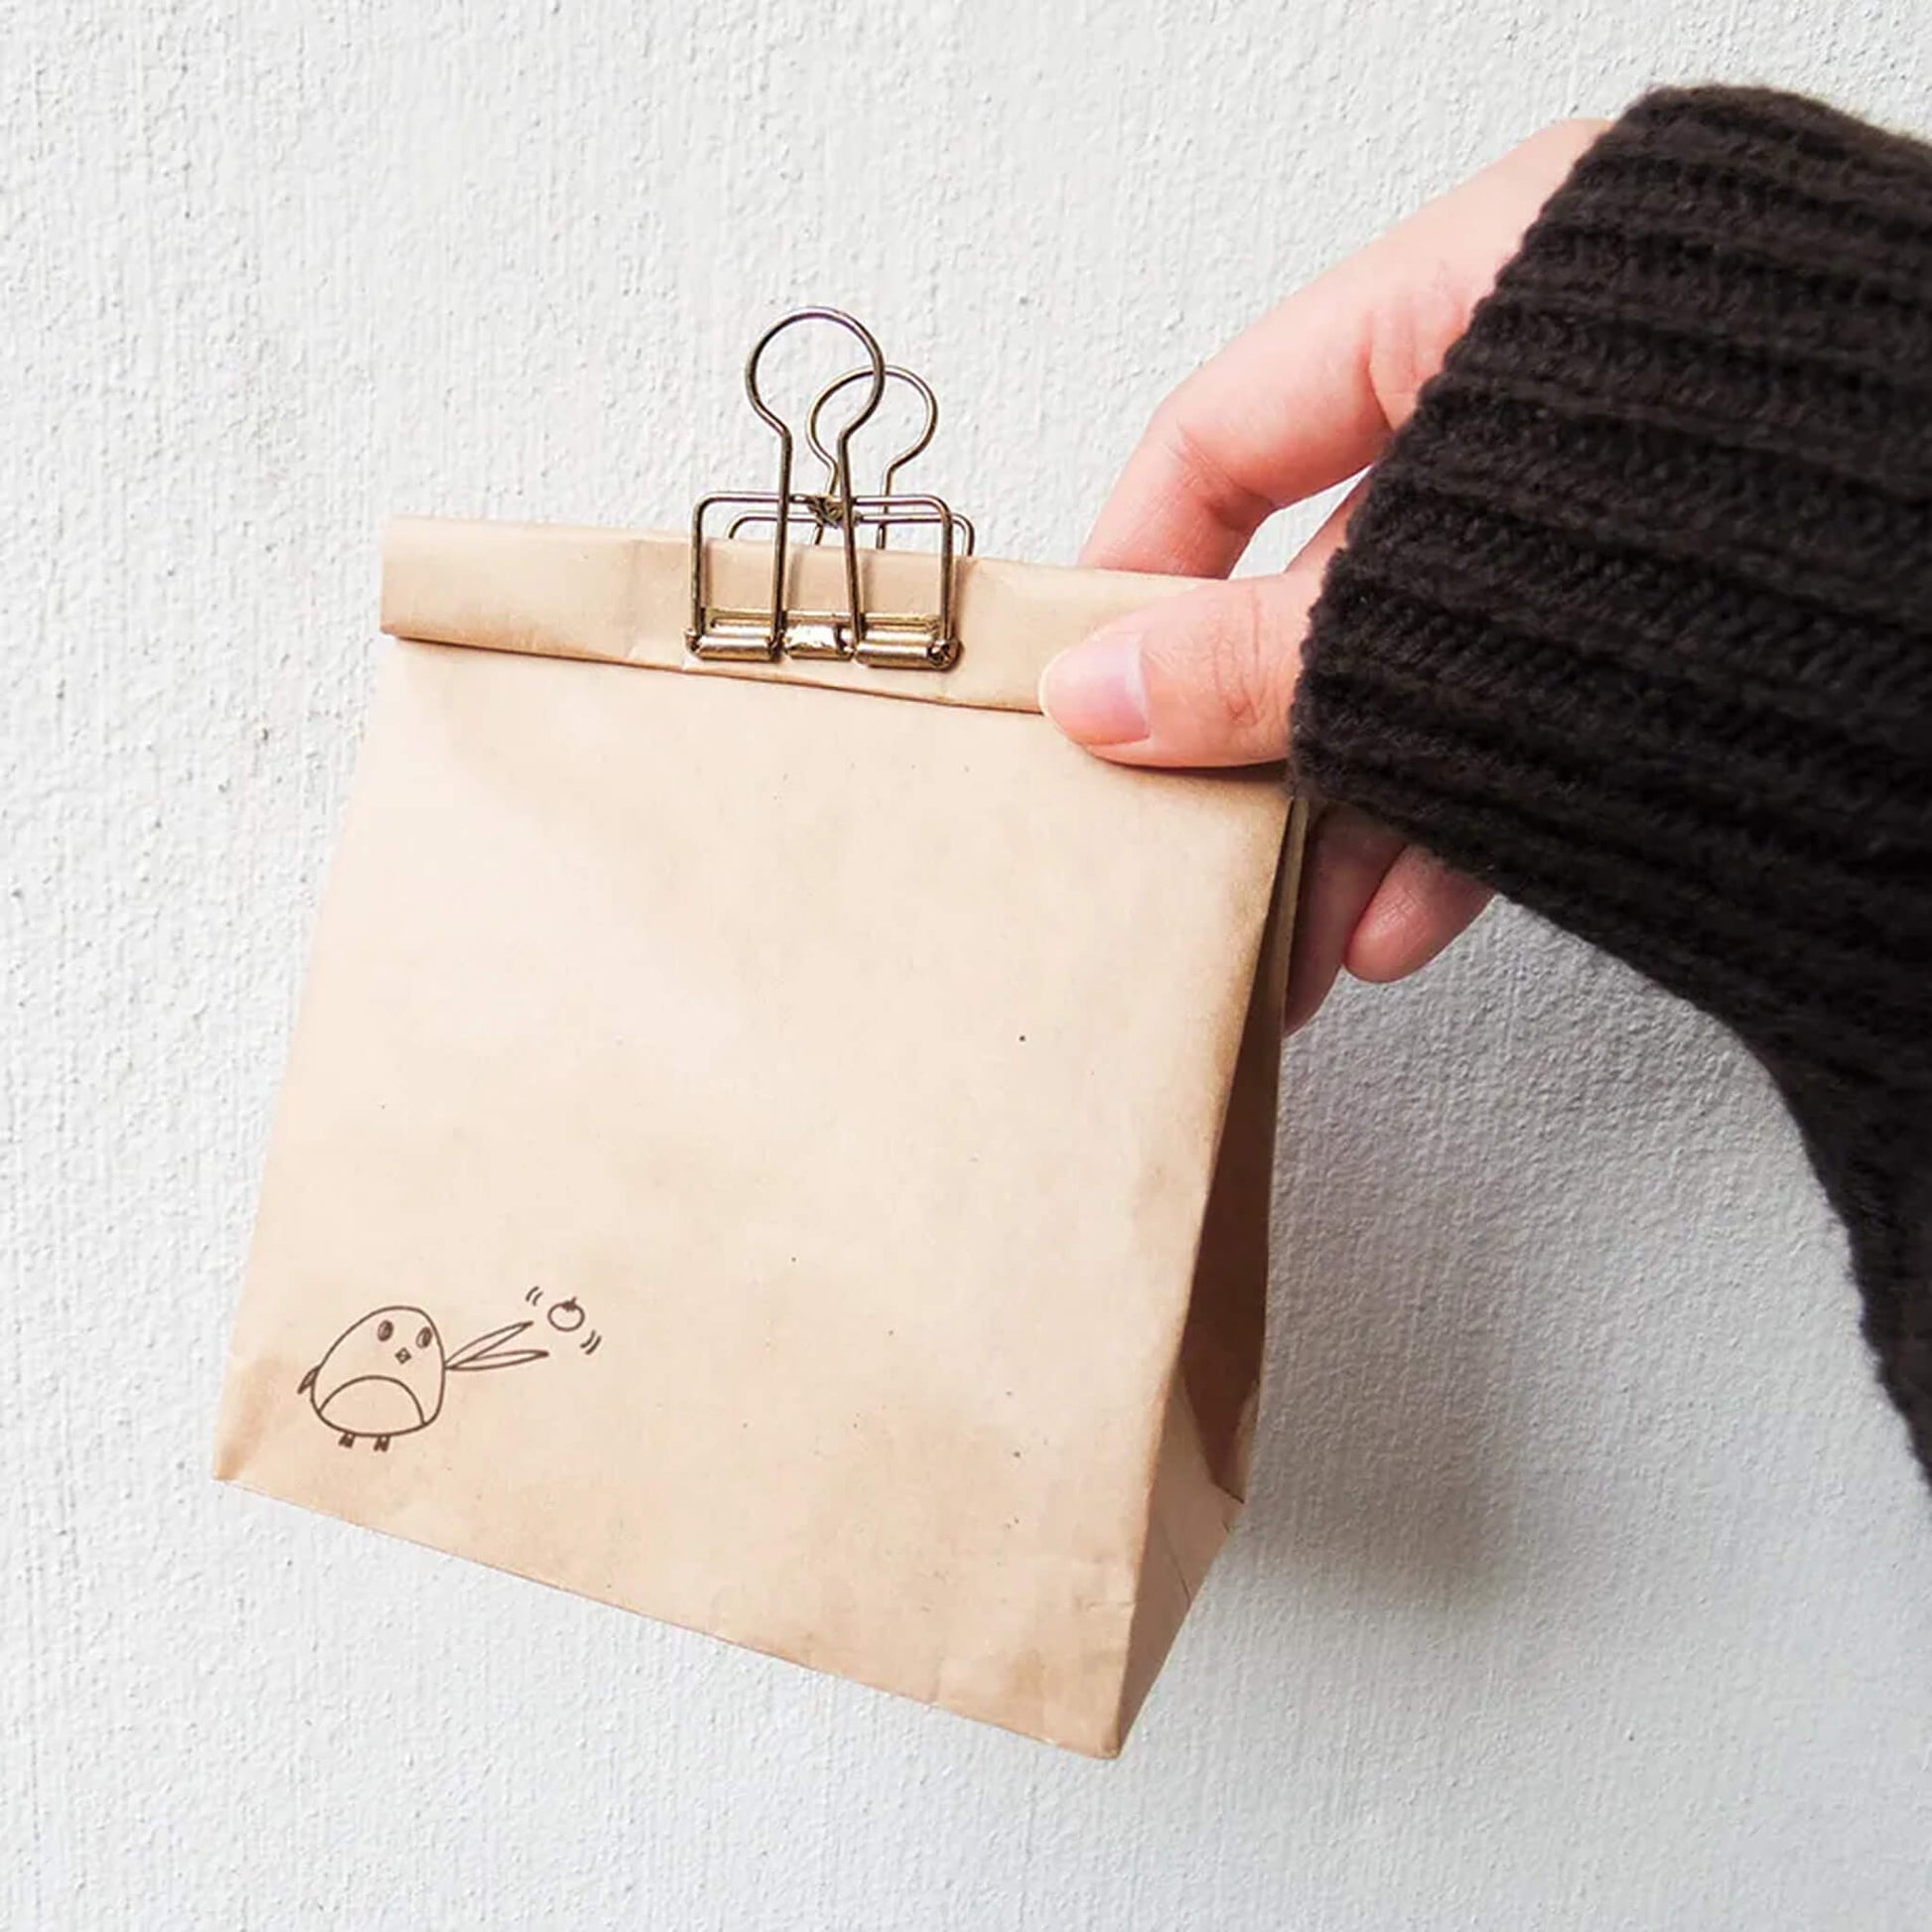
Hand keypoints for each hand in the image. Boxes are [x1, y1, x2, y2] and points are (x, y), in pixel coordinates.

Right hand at [1040, 120, 1608, 1030]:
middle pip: (1320, 565)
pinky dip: (1461, 814)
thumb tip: (1098, 697)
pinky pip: (1531, 704)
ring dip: (1345, 813)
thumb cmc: (1792, 528)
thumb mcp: (1454, 599)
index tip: (1070, 686)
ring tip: (1284, 937)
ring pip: (1427, 660)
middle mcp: (1550, 372)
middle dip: (1245, 737)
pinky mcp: (1685, 604)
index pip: (1230, 423)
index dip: (1130, 564)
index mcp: (1488, 277)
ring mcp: (1622, 496)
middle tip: (1175, 841)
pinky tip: (1400, 921)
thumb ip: (1263, 653)